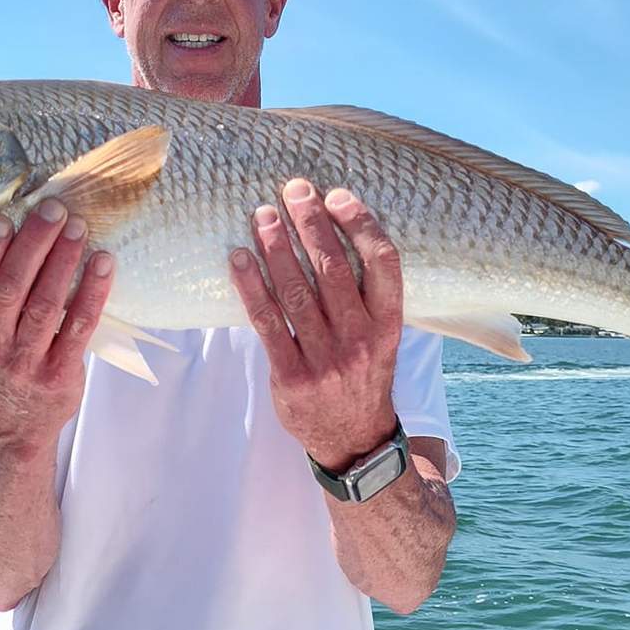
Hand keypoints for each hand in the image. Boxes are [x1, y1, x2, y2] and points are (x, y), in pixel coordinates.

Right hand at [0, 201, 114, 442]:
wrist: (11, 427)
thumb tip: (11, 224)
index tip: (3, 218)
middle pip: (10, 287)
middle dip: (33, 243)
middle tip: (54, 209)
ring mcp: (24, 362)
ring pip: (45, 303)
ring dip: (64, 260)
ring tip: (79, 227)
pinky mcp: (59, 374)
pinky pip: (79, 326)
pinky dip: (92, 292)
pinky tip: (104, 263)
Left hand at [228, 180, 403, 472]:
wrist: (353, 439)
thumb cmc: (364, 374)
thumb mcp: (383, 337)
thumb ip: (367, 294)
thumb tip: (335, 230)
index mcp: (390, 325)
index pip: (383, 263)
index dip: (361, 224)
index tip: (338, 196)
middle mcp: (361, 340)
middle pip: (333, 269)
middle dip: (310, 223)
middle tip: (293, 190)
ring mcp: (326, 361)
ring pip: (296, 291)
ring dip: (276, 247)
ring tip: (263, 215)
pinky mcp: (292, 377)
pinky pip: (267, 322)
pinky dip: (251, 286)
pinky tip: (239, 258)